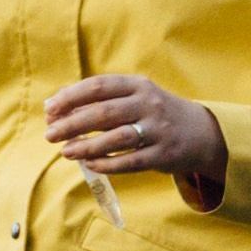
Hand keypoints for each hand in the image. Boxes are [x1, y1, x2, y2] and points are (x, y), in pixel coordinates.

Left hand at [44, 74, 226, 203]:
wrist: (201, 132)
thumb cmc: (154, 113)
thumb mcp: (135, 97)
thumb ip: (100, 101)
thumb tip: (54, 109)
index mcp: (138, 85)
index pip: (99, 86)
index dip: (71, 97)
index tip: (50, 110)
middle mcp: (149, 104)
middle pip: (104, 112)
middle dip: (72, 123)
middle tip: (49, 134)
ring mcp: (158, 129)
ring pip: (117, 137)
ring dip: (87, 145)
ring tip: (65, 152)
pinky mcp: (164, 154)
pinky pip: (132, 161)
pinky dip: (109, 164)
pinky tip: (90, 165)